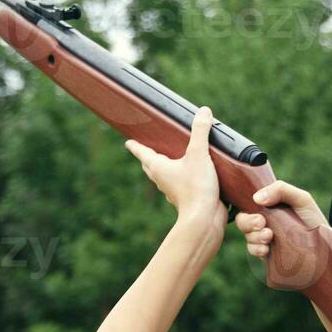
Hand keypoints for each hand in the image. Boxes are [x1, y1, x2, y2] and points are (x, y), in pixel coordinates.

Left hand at [125, 107, 224, 238]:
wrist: (204, 220)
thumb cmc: (196, 188)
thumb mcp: (198, 154)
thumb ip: (200, 132)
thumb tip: (203, 111)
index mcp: (158, 167)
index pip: (142, 152)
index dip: (135, 145)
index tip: (128, 141)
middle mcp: (162, 179)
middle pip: (151, 165)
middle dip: (148, 156)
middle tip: (147, 148)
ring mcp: (173, 190)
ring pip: (165, 175)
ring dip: (166, 166)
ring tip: (171, 158)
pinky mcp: (186, 197)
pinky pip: (180, 184)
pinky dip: (182, 177)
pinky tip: (193, 173)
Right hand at [234, 180, 324, 259]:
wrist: (325, 247)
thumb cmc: (313, 220)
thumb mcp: (301, 199)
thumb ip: (281, 190)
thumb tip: (256, 198)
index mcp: (270, 207)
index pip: (248, 204)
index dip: (247, 208)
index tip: (260, 215)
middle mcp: (265, 222)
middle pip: (243, 221)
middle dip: (248, 223)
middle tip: (262, 224)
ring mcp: (265, 239)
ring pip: (247, 236)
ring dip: (254, 237)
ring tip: (269, 237)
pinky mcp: (266, 254)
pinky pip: (252, 251)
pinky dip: (256, 249)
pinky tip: (266, 250)